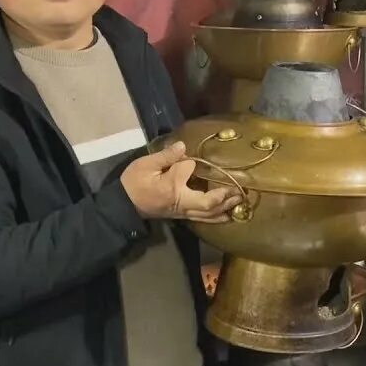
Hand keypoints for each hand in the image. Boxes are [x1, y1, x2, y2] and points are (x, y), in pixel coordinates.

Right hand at [120, 141, 242, 222]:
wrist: (123, 205)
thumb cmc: (133, 183)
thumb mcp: (144, 165)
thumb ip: (165, 156)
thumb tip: (182, 146)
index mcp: (171, 187)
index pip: (188, 170)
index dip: (189, 162)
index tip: (186, 155)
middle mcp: (181, 202)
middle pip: (209, 203)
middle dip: (226, 196)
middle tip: (241, 189)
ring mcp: (182, 211)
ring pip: (208, 214)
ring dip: (225, 208)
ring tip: (240, 202)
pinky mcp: (181, 215)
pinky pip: (202, 218)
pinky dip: (216, 217)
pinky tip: (226, 214)